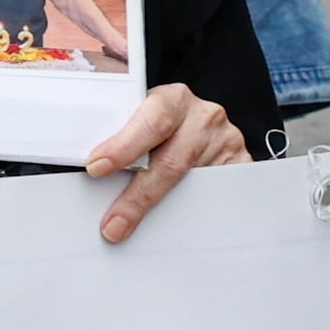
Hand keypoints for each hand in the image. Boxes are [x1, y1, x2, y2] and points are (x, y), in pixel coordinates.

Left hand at [81, 82, 246, 244]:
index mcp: (172, 99)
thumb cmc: (159, 124)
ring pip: (191, 184)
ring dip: (161, 211)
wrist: (200, 121)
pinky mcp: (240, 164)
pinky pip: (216, 195)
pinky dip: (192, 215)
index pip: (151, 121)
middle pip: (171, 162)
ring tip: (133, 229)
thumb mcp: (142, 119)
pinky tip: (171, 227)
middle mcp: (203, 117)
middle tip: (113, 223)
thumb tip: (89, 174)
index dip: (124, 146)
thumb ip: (122, 137)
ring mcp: (225, 140)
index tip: (97, 167)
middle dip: (137, 196)